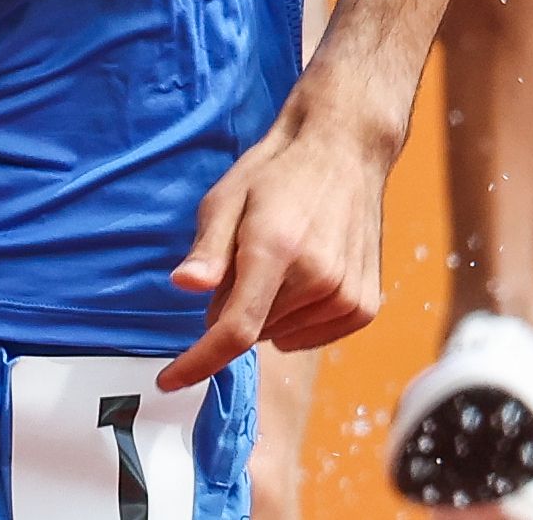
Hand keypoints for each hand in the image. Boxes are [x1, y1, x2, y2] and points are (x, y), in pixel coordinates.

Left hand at [162, 97, 395, 388]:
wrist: (347, 151)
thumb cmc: (279, 174)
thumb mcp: (227, 199)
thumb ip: (208, 248)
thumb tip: (186, 285)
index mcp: (277, 249)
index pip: (235, 330)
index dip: (198, 363)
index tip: (169, 380)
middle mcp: (319, 276)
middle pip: (252, 332)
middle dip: (234, 309)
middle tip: (247, 262)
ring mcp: (346, 292)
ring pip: (280, 336)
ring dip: (269, 314)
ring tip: (282, 264)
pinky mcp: (364, 304)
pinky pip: (312, 338)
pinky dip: (297, 322)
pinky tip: (304, 283)